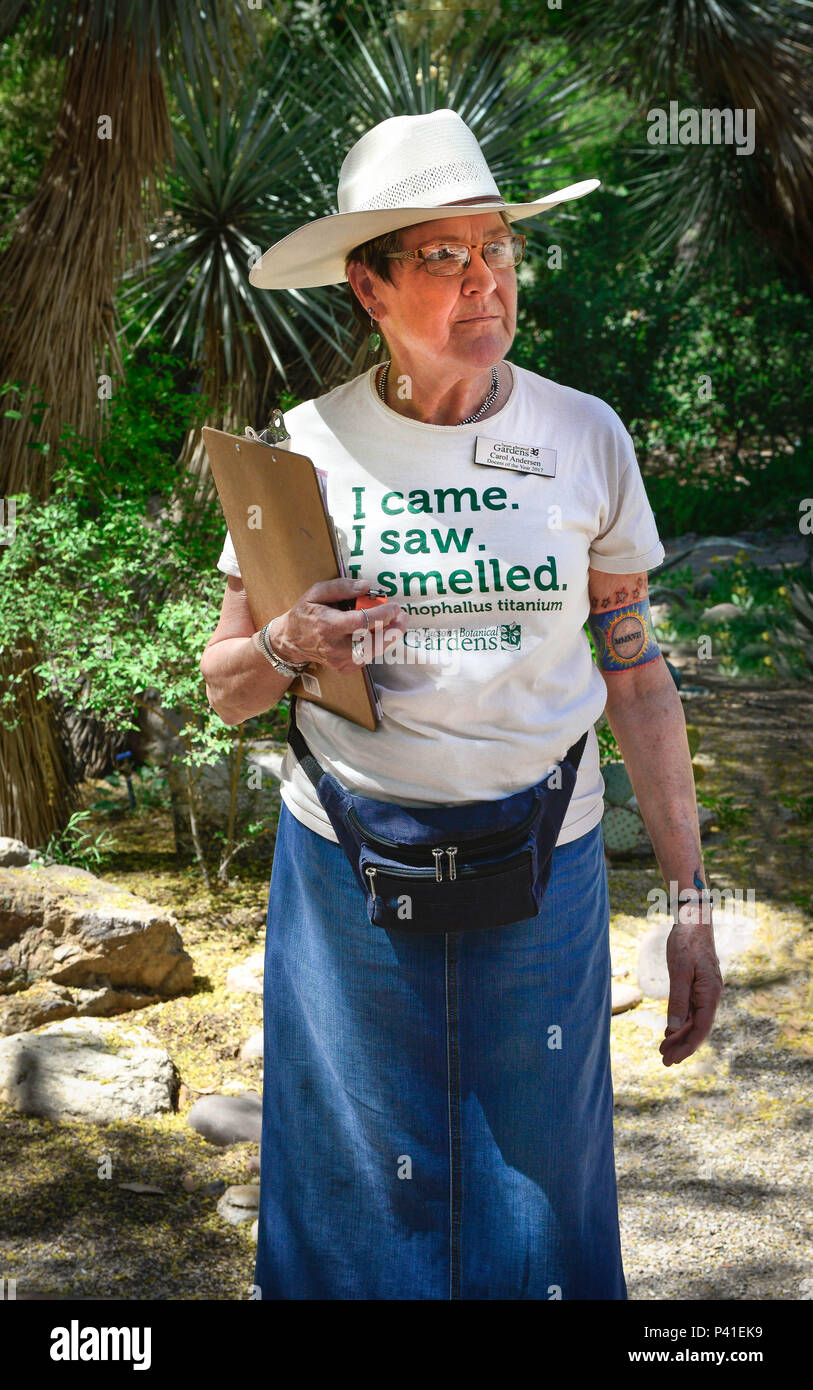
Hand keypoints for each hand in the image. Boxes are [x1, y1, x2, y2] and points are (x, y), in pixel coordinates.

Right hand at [268, 577, 406, 673]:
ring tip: (397, 623)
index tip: (394, 607)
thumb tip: (366, 586)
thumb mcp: (317, 592)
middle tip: (403, 617)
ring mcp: (340, 660)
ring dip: (389, 637)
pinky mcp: (344, 667)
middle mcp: (335, 646)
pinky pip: (367, 657)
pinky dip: (376, 645)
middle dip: (393, 629)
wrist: (290, 641)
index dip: (382, 615)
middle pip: (372, 642)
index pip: (361, 622)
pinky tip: (379, 634)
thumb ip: (341, 587)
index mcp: (328, 625)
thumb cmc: (305, 613)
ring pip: (373, 651)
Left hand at [659, 918, 723, 1065]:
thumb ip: (678, 999)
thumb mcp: (679, 971)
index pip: (701, 1028)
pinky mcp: (698, 986)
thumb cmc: (686, 943)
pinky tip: (670, 1033)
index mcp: (710, 994)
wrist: (693, 921)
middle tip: (665, 1062)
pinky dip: (679, 1023)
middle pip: (697, 1028)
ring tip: (664, 1051)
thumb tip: (673, 1027)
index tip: (675, 1059)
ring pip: (693, 1021)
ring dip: (679, 1037)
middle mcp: (711, 996)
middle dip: (682, 1046)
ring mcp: (705, 992)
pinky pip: (690, 1010)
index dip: (688, 1046)